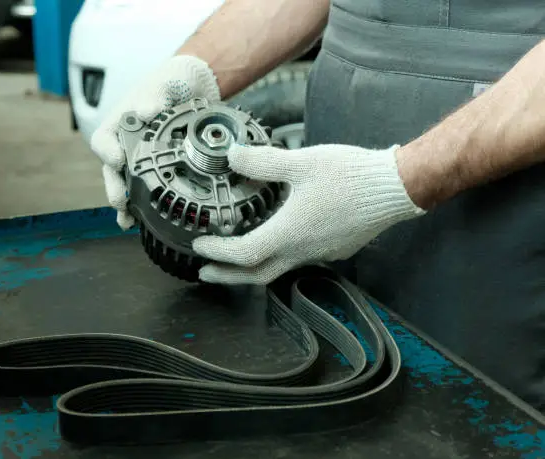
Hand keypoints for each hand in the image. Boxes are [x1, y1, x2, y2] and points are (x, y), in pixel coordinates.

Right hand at [90, 55, 220, 229]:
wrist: (193, 89)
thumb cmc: (172, 82)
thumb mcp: (164, 84)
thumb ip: (155, 95)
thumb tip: (148, 110)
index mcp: (120, 123)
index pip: (103, 140)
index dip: (107, 152)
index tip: (116, 160)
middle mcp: (125, 143)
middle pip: (111, 169)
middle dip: (115, 187)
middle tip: (121, 201)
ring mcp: (139, 157)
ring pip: (126, 183)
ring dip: (125, 202)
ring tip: (128, 220)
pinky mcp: (156, 167)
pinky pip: (145, 187)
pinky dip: (142, 204)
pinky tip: (142, 221)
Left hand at [192, 143, 425, 283]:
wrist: (395, 187)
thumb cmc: (351, 175)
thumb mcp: (301, 162)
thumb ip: (262, 162)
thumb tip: (232, 156)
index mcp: (290, 232)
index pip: (243, 253)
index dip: (218, 251)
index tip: (200, 245)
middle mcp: (303, 250)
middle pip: (257, 275)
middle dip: (227, 276)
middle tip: (206, 271)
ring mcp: (320, 253)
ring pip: (278, 269)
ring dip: (252, 267)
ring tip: (236, 256)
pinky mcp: (335, 249)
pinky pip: (299, 260)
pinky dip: (278, 256)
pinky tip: (278, 239)